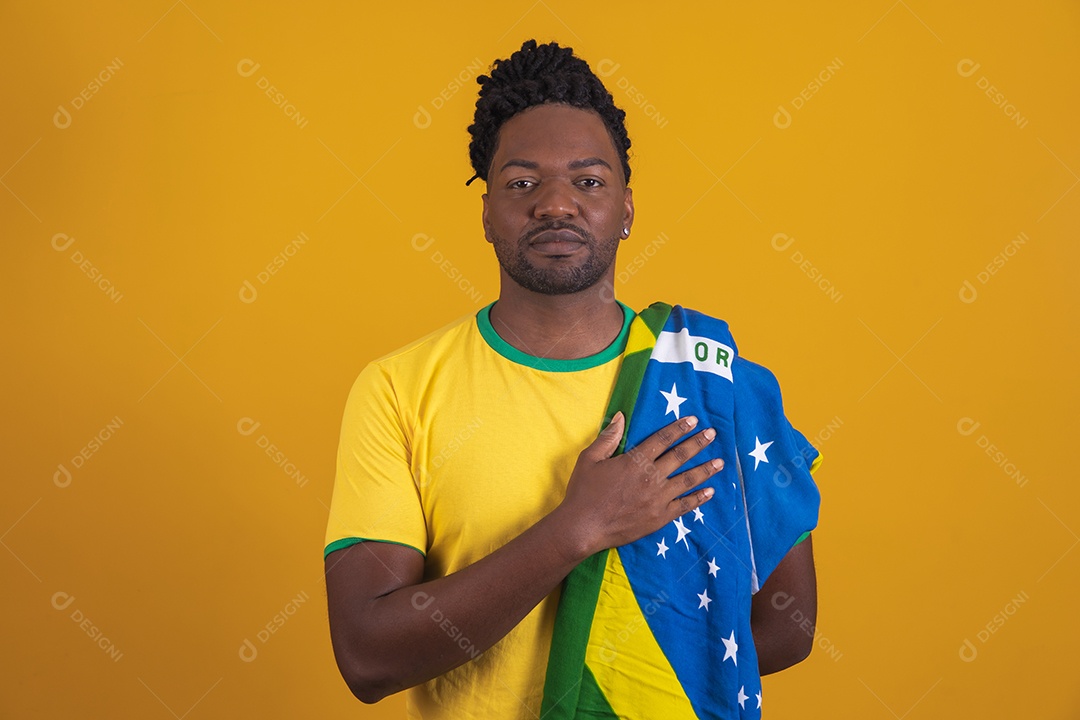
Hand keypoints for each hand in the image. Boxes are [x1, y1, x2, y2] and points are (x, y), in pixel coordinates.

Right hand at [555, 411, 721, 559]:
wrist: (583, 528)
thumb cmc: (583, 492)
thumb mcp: (589, 459)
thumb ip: (608, 438)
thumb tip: (620, 416)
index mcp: (635, 461)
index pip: (662, 439)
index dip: (679, 428)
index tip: (693, 420)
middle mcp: (651, 477)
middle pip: (680, 456)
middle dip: (698, 443)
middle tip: (712, 434)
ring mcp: (658, 499)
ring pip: (687, 480)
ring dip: (705, 469)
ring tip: (720, 462)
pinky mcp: (660, 517)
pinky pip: (685, 506)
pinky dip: (699, 498)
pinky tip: (710, 492)